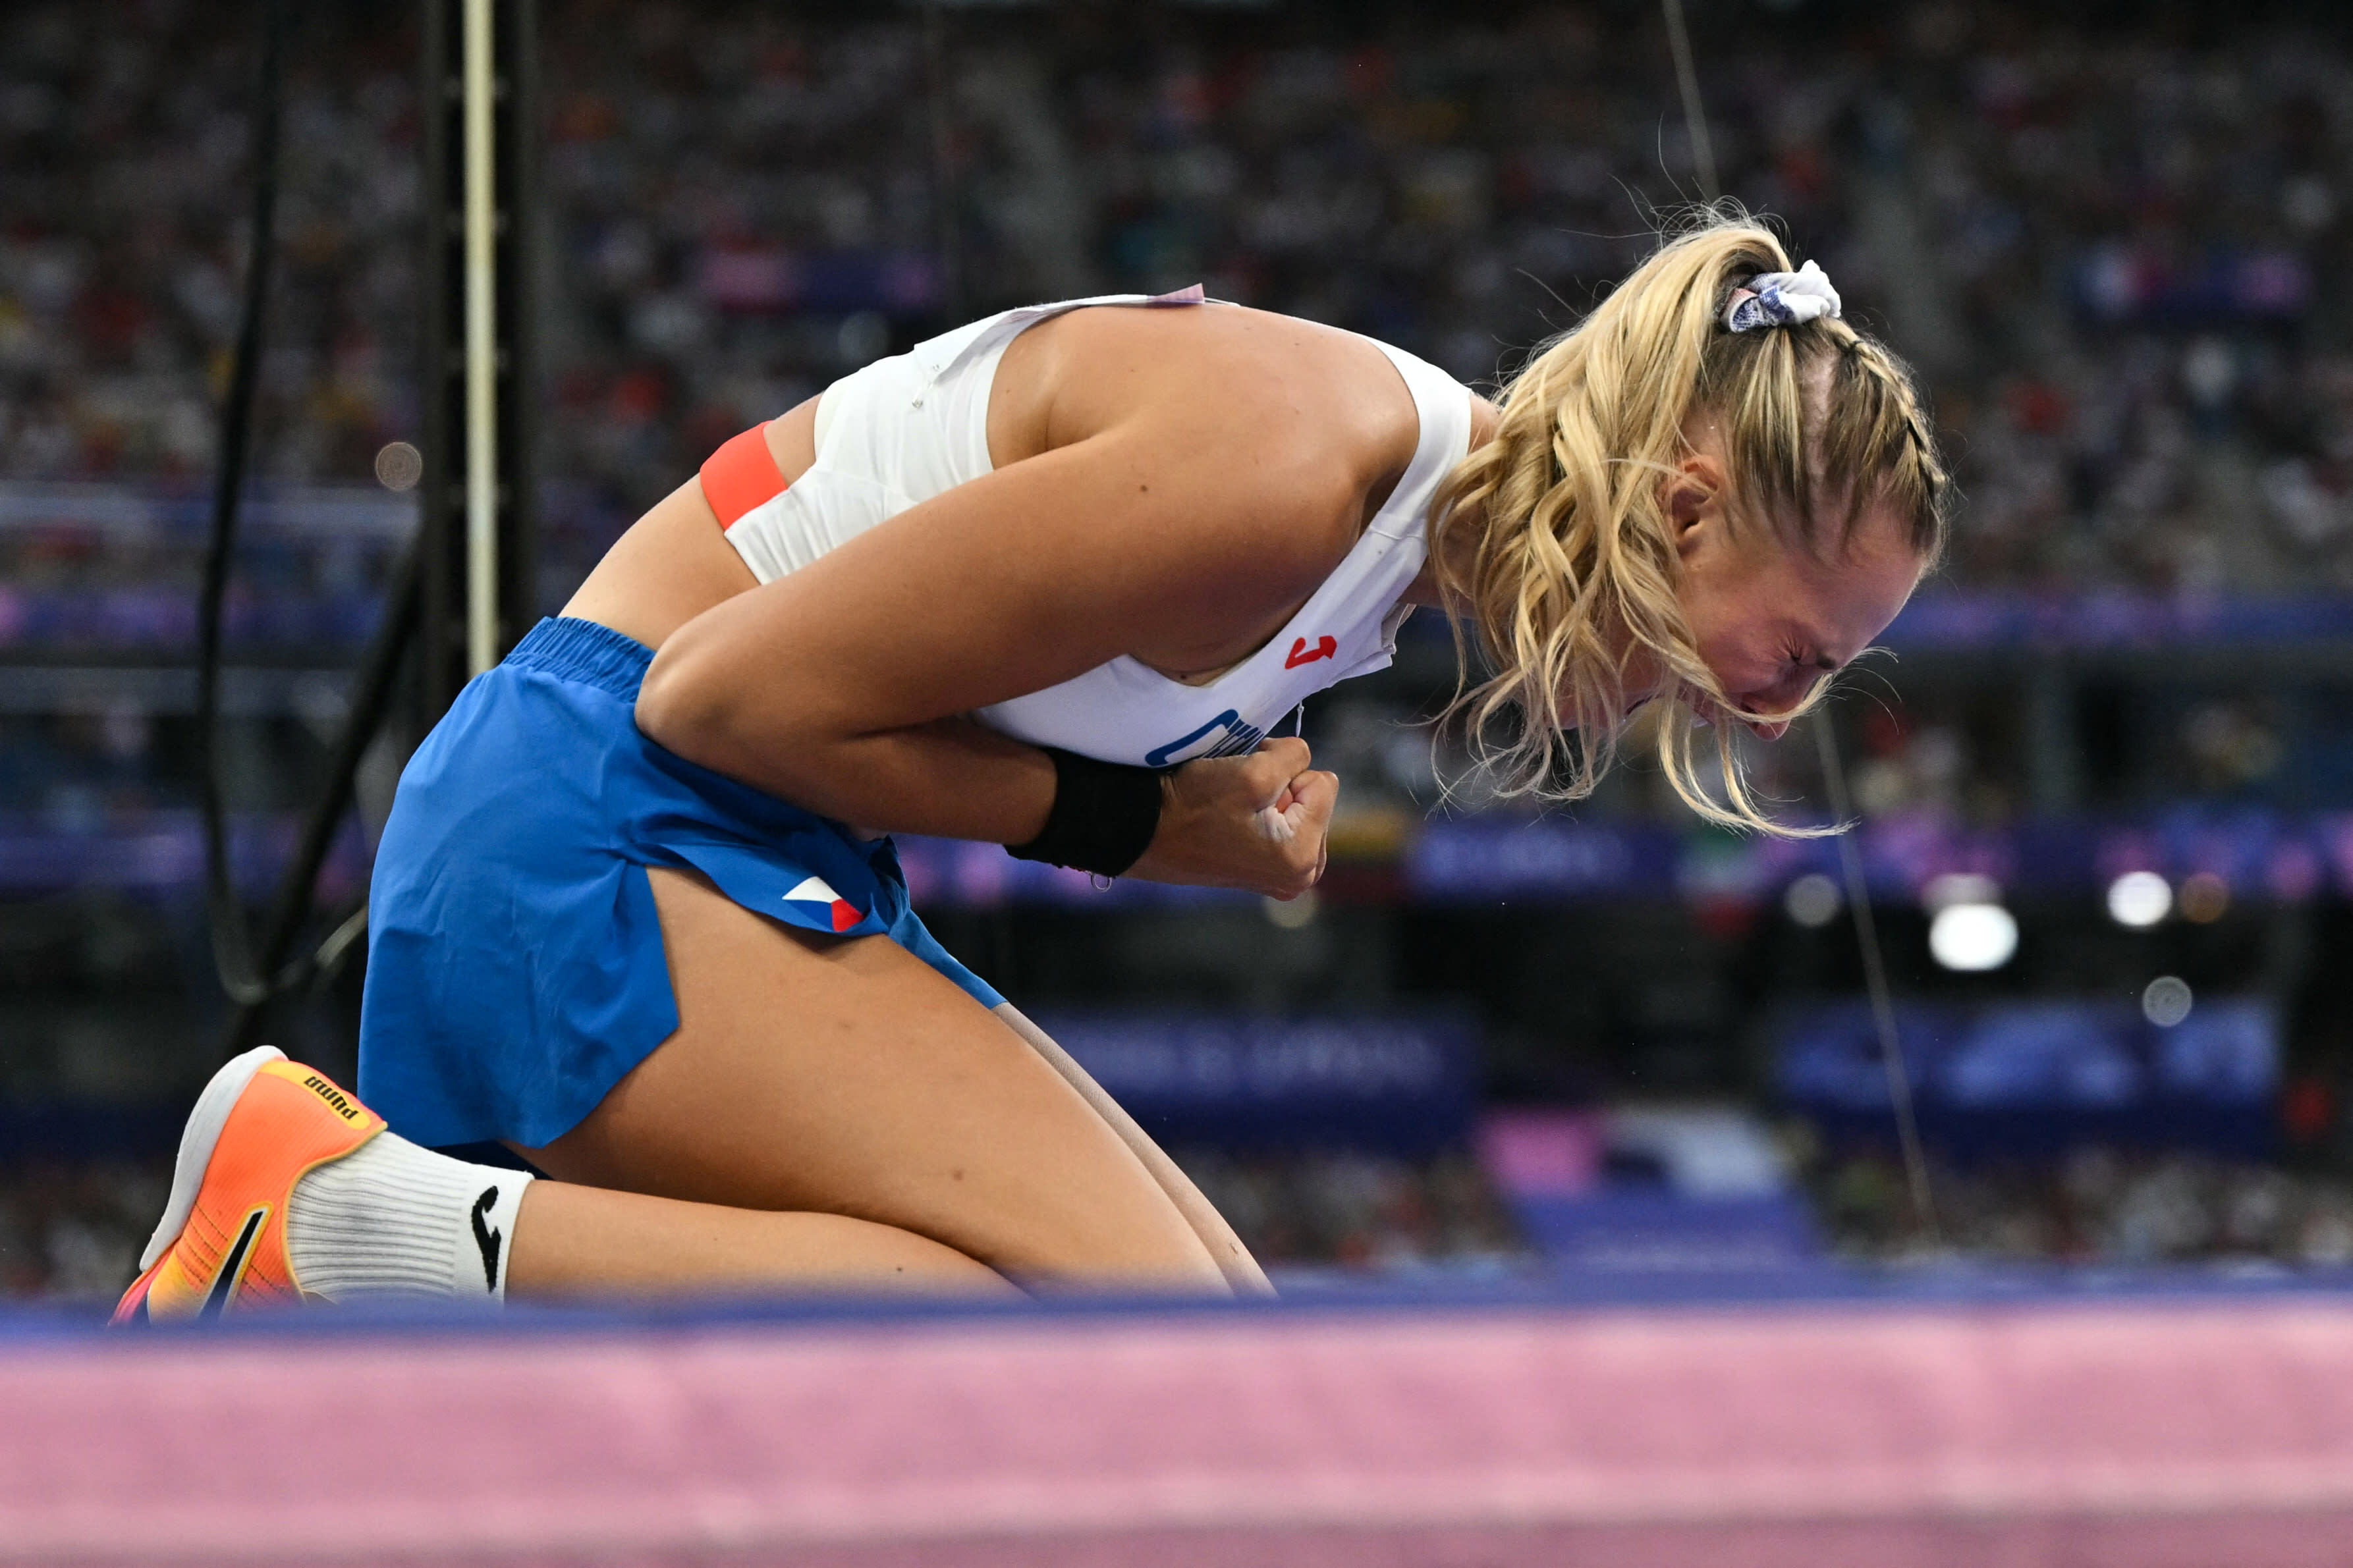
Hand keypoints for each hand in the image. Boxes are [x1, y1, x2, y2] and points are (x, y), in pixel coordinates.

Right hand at [1125, 737, 1335, 897]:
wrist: (1141, 832)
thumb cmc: (1193, 805)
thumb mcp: (1253, 772)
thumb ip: (1296, 756)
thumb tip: (1302, 761)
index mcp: (1304, 857)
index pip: (1323, 782)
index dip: (1286, 772)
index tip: (1248, 783)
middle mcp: (1300, 876)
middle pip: (1314, 800)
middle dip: (1283, 788)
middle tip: (1240, 796)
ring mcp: (1281, 878)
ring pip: (1296, 809)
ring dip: (1270, 798)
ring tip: (1232, 806)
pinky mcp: (1262, 873)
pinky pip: (1279, 827)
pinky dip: (1260, 814)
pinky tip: (1230, 819)